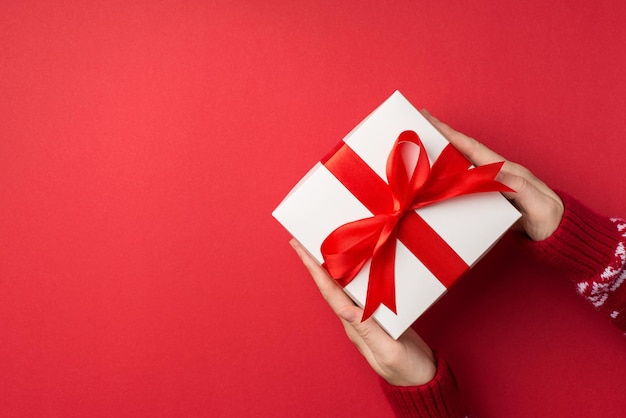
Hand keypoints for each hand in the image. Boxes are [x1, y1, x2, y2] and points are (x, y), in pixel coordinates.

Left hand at [290, 238, 436, 385]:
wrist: (424, 380)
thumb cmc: (407, 370)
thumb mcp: (388, 351)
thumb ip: (367, 330)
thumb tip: (344, 309)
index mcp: (354, 326)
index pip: (329, 293)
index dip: (314, 270)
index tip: (300, 249)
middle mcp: (356, 319)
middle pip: (331, 285)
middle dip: (316, 263)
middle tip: (303, 239)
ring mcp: (368, 316)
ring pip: (346, 285)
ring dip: (333, 264)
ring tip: (322, 244)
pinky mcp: (381, 314)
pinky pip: (363, 288)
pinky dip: (356, 272)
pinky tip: (356, 261)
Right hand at [422, 110, 563, 240]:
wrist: (559, 236)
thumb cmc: (550, 219)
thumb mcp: (536, 203)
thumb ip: (516, 186)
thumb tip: (492, 173)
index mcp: (506, 170)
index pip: (473, 148)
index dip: (451, 134)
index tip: (430, 120)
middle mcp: (496, 174)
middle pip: (463, 152)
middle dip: (440, 138)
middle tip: (416, 127)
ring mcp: (492, 186)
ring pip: (461, 167)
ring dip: (441, 157)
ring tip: (419, 150)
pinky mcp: (489, 199)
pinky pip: (463, 185)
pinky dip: (447, 179)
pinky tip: (435, 181)